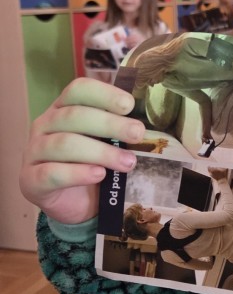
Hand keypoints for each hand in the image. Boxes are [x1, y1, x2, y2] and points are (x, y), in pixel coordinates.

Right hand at [19, 78, 145, 225]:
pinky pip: (52, 174)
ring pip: (64, 144)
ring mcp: (34, 152)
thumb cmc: (91, 165)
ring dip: (101, 152)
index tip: (129, 105)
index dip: (103, 94)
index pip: (78, 90)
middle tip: (138, 134)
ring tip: (128, 163)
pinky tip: (99, 175)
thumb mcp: (105, 143)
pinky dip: (78, 173)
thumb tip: (141, 125)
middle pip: (74, 116)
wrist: (74, 203)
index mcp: (63, 109)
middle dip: (110, 124)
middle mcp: (45, 125)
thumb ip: (116, 131)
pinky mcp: (31, 180)